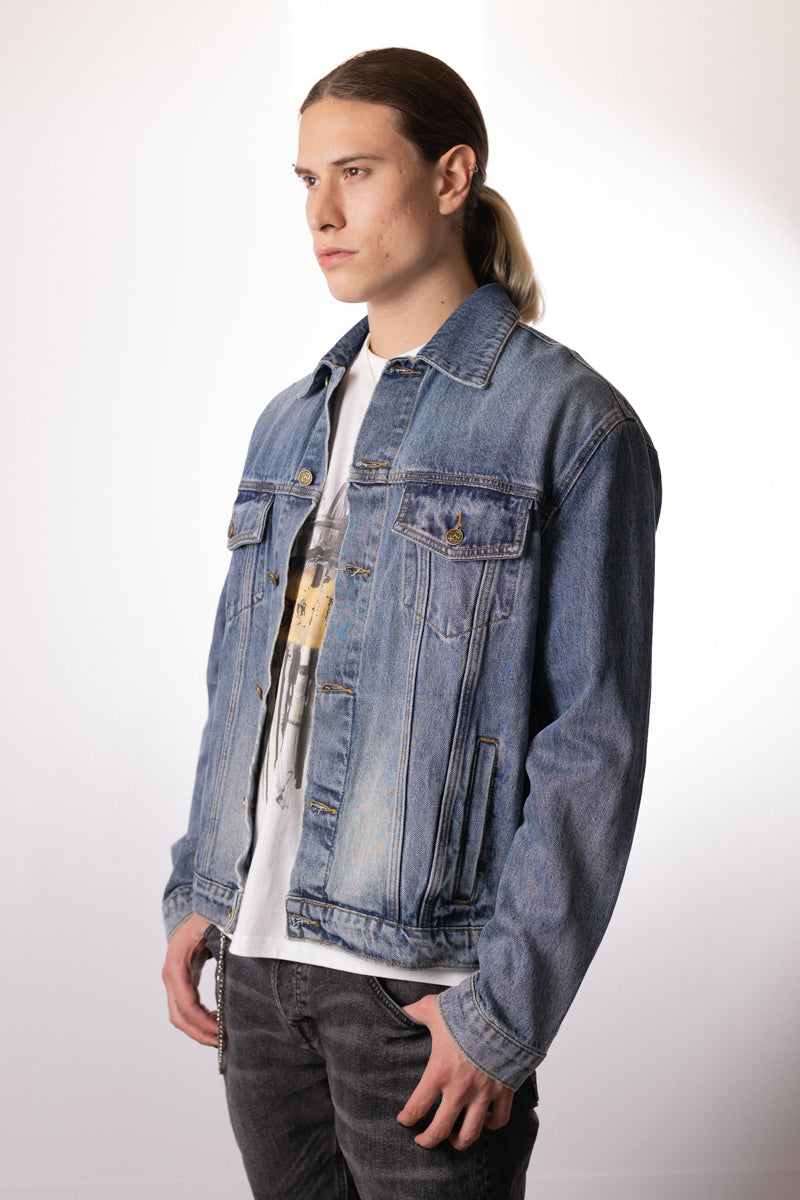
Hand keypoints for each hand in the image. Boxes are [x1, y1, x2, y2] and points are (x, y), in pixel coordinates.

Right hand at [162, 912, 218, 1045]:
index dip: (202, 1021)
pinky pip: (184, 1008)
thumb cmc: (204, 916)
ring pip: (179, 1017)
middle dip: (199, 1033)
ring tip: (221, 1036)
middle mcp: (171, 976)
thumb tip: (237, 940)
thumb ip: (222, 933)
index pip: (186, 1004)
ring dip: (198, 1030)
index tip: (221, 1030)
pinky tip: (215, 1019)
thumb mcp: (211, 924)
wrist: (193, 910)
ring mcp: (173, 980)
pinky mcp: (180, 982)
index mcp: (177, 965)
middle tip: (222, 1042)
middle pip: (178, 1017)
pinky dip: (198, 1019)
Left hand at [396, 993, 513, 1149]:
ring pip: (469, 1133)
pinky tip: (484, 1121)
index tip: (404, 1120)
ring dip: (459, 1142)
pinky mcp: (504, 1091)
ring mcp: (483, 1093)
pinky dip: (491, 1125)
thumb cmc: (469, 1011)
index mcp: (439, 1071)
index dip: (407, 1117)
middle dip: (429, 1140)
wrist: (504, 1013)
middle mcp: (460, 1089)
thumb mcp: (435, 1009)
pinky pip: (499, 1119)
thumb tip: (401, 1008)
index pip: (417, 1106)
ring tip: (452, 1141)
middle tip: (423, 1142)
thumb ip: (417, 1012)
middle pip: (440, 1129)